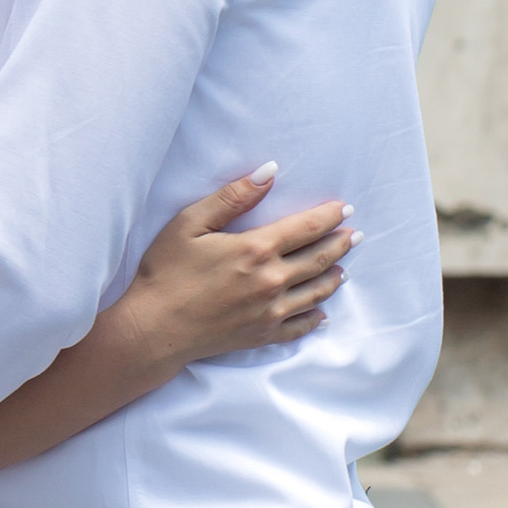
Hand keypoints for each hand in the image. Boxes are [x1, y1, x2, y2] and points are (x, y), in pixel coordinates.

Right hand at [125, 169, 351, 369]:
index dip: (329, 216)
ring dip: (333, 276)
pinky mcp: (262, 335)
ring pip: (315, 292)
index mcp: (256, 249)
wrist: (153, 328)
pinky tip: (322, 314)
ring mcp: (270, 311)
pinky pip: (299, 327)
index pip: (306, 228)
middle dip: (341, 244)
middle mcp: (271, 281)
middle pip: (319, 259)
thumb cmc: (165, 273)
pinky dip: (315, 319)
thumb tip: (269, 173)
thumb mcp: (190, 224)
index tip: (344, 209)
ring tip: (343, 268)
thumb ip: (232, 197)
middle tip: (355, 235)